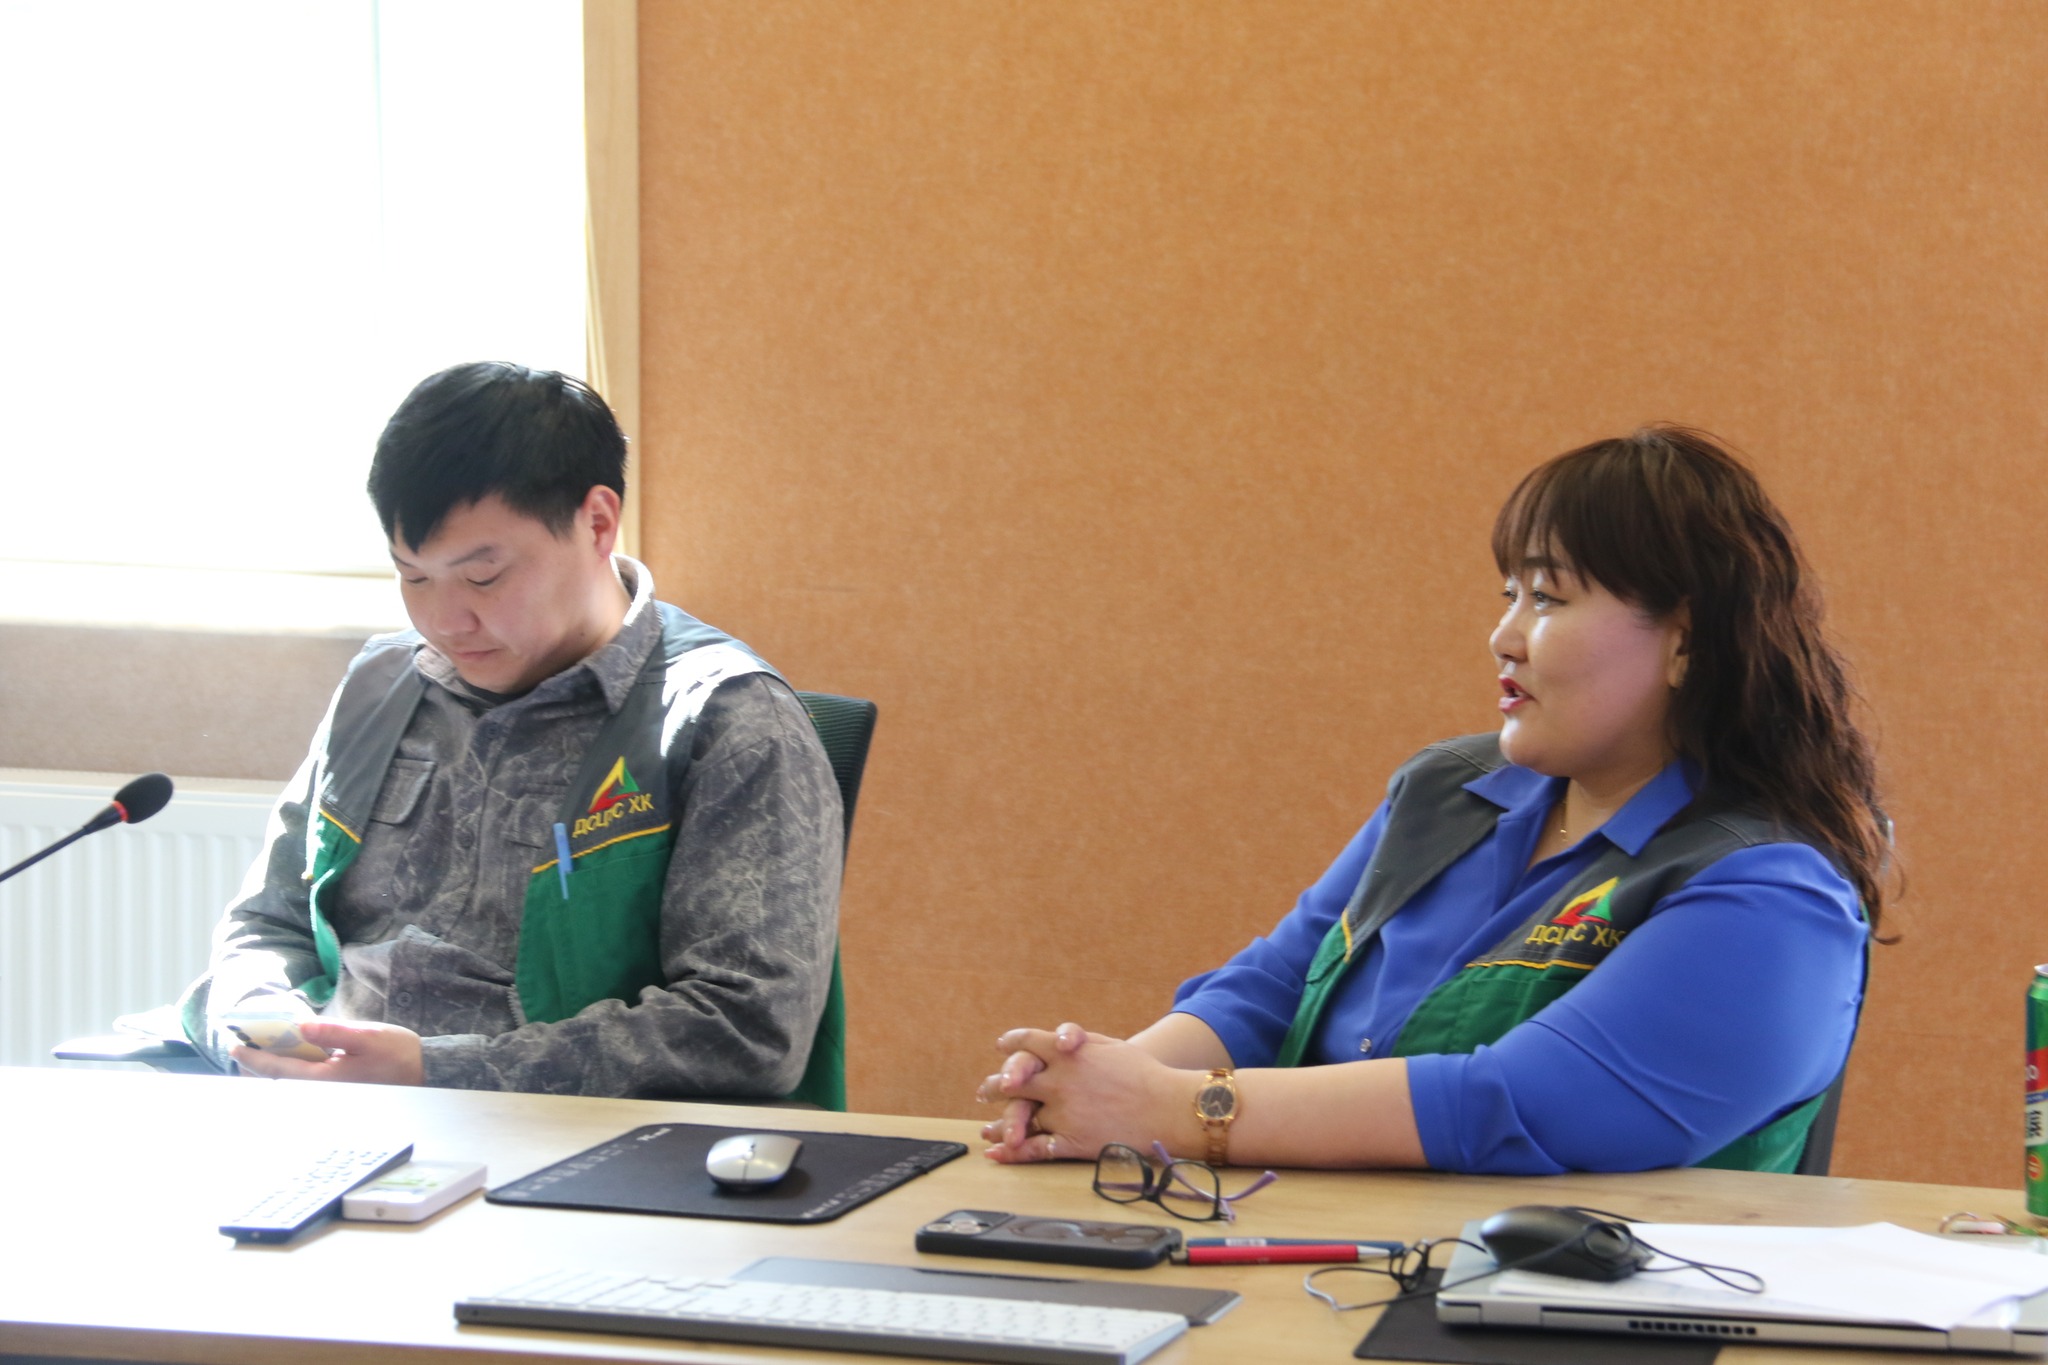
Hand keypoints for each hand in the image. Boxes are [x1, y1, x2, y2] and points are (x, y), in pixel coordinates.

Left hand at [232, 1019, 424, 1085]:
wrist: (427, 1074)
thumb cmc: (399, 1055)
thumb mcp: (368, 1037)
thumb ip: (333, 1032)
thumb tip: (300, 1027)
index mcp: (324, 1080)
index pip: (277, 1070)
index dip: (253, 1058)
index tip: (234, 1045)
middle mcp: (322, 1092)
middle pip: (276, 1084)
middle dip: (255, 1069)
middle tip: (240, 1050)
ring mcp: (330, 1095)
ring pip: (288, 1087)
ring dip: (270, 1073)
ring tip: (259, 1057)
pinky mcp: (338, 1092)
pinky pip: (302, 1086)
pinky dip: (288, 1075)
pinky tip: (290, 1063)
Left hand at [980, 1023, 1193, 1164]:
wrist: (1169, 1108)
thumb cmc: (1145, 1075)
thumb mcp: (1111, 1045)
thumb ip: (1079, 1042)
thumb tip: (1058, 1040)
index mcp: (1067, 1053)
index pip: (1027, 1043)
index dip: (1011, 1044)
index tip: (1002, 1047)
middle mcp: (1058, 1081)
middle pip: (1014, 1081)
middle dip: (995, 1086)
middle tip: (986, 1090)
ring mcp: (1062, 1112)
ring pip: (1019, 1118)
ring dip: (1000, 1124)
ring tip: (988, 1129)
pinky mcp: (1071, 1141)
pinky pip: (1034, 1149)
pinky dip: (1012, 1153)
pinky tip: (999, 1154)